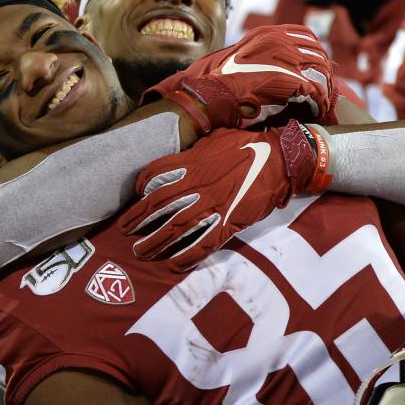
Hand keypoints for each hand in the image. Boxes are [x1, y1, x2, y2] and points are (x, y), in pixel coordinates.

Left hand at [120, 121, 328, 269]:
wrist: (280, 160)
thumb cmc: (248, 145)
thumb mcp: (216, 139)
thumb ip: (195, 151)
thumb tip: (183, 157)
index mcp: (192, 163)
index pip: (156, 175)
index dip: (142, 185)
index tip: (135, 195)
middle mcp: (197, 186)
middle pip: (158, 205)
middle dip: (138, 219)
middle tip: (124, 231)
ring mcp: (212, 206)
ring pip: (175, 228)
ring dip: (155, 241)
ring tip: (140, 251)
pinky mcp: (228, 223)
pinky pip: (203, 244)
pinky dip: (187, 257)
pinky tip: (174, 264)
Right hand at [142, 25, 336, 132]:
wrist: (214, 96)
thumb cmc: (225, 83)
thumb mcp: (245, 57)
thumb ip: (264, 54)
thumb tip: (282, 63)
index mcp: (269, 34)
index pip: (306, 35)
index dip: (317, 51)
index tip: (319, 65)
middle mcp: (280, 41)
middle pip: (318, 53)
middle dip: (325, 72)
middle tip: (325, 88)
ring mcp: (286, 59)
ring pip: (321, 72)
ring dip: (324, 88)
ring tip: (322, 102)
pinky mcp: (291, 79)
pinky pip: (316, 90)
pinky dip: (319, 102)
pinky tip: (316, 110)